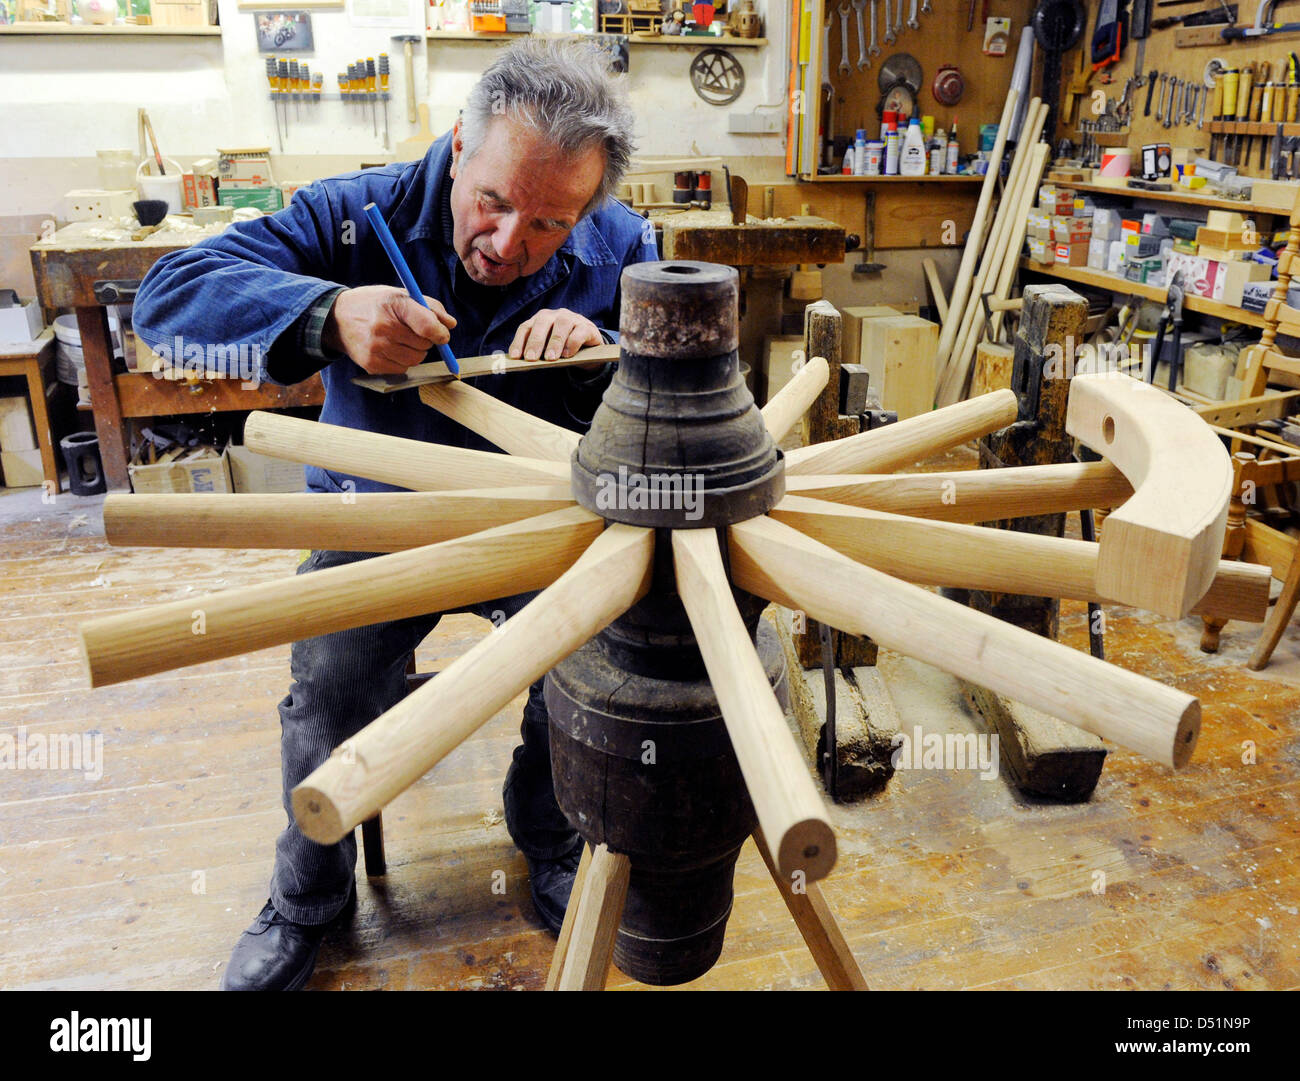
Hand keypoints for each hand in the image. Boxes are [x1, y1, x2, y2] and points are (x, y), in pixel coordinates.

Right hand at [322, 285, 455, 374]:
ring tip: (400, 340)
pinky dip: (402, 361)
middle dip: (425, 340)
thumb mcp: (400, 296)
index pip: (426, 324)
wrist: (337, 319)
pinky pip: (402, 369)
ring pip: (415, 360)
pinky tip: (390, 349)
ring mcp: (376, 347)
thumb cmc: (375, 305)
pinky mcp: (371, 364)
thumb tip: (450, 325)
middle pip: (425, 345)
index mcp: (394, 304)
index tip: (442, 335)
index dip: (439, 333)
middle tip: (411, 332)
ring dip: (415, 352)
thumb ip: (429, 307)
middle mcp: (384, 327)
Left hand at [509, 308, 603, 362]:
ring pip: (562, 325)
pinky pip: (579, 332)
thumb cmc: (563, 349)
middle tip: (531, 358)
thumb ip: (538, 353)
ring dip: (554, 342)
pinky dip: (572, 343)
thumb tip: (526, 363)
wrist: (589, 350)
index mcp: (541, 320)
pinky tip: (567, 355)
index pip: (526, 327)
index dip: (519, 341)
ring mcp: (572, 318)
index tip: (515, 356)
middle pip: (542, 323)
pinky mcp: (587, 327)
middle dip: (535, 341)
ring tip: (550, 358)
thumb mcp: (548, 350)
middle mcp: (555, 315)